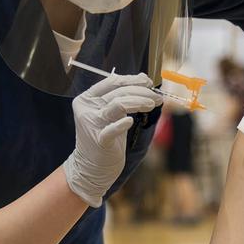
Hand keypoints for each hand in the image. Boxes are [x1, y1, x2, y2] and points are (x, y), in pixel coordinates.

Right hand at [63, 74, 161, 206]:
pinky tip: (131, 122)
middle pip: (118, 92)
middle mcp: (86, 109)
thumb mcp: (113, 113)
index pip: (112, 81)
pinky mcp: (99, 140)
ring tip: (153, 104)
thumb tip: (144, 77)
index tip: (149, 83)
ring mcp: (91, 124)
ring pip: (118, 104)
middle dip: (142, 91)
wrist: (92, 167)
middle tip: (157, 97)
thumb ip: (124, 96)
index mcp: (87, 98)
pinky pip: (113, 129)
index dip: (133, 80)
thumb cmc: (106, 137)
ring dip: (140, 102)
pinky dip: (123, 124)